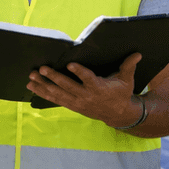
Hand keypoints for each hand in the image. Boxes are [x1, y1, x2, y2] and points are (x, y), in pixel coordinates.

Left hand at [27, 52, 143, 127]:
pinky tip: (32, 87)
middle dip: (53, 77)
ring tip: (31, 77)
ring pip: (58, 94)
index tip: (70, 64)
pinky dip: (43, 93)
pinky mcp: (72, 106)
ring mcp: (77, 102)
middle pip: (67, 86)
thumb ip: (128, 66)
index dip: (79, 72)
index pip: (88, 79)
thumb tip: (137, 53)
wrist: (117, 114)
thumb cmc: (121, 93)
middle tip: (41, 68)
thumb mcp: (126, 80)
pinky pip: (55, 100)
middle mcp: (86, 96)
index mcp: (99, 88)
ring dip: (43, 85)